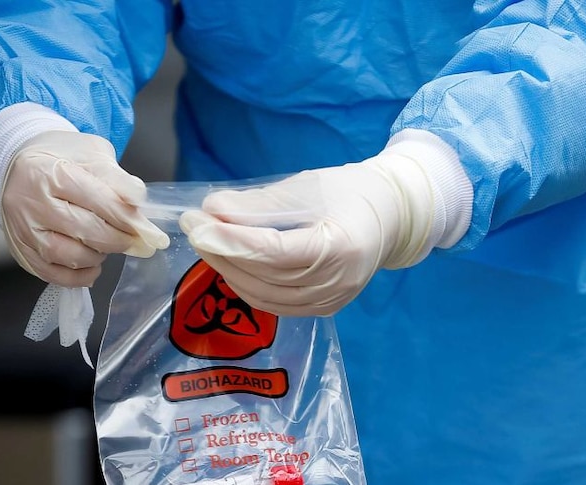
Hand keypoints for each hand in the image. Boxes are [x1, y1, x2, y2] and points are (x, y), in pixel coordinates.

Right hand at [1, 130, 169, 286]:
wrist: (15, 166)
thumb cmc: (59, 158)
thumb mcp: (91, 153)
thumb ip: (117, 177)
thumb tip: (138, 200)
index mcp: (53, 173)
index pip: (100, 201)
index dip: (130, 219)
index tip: (152, 233)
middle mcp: (33, 202)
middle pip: (86, 230)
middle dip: (120, 240)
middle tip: (137, 242)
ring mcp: (24, 229)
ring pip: (68, 256)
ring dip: (98, 257)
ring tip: (109, 245)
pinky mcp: (21, 249)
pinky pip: (52, 274)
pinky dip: (78, 276)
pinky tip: (93, 265)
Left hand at [179, 154, 437, 315]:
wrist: (390, 216)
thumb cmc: (349, 192)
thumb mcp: (304, 187)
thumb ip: (258, 204)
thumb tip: (211, 210)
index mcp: (341, 246)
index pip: (275, 251)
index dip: (232, 241)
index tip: (197, 224)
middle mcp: (339, 281)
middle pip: (266, 276)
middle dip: (223, 252)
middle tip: (195, 228)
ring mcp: (333, 300)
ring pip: (265, 295)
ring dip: (229, 270)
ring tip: (207, 243)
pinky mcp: (325, 308)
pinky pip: (276, 304)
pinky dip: (248, 286)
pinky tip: (231, 264)